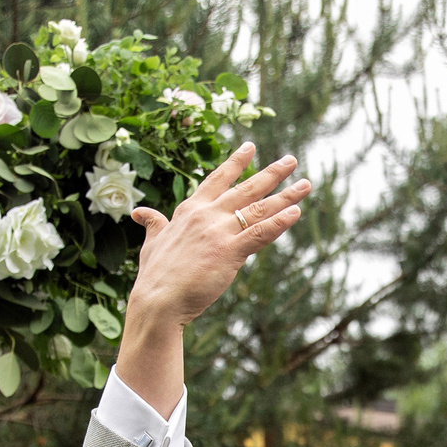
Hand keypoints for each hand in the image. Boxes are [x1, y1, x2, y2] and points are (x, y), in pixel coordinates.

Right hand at [124, 142, 311, 331]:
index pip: (217, 179)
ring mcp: (219, 232)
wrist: (158, 300)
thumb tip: (140, 212)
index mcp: (190, 210)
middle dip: (272, 173)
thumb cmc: (155, 275)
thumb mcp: (152, 242)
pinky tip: (296, 212)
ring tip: (305, 184)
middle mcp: (207, 215)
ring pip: (259, 209)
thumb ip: (154, 224)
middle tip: (292, 160)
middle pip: (246, 189)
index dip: (236, 162)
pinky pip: (260, 233)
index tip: (251, 146)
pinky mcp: (230, 252)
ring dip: (285, 196)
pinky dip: (280, 222)